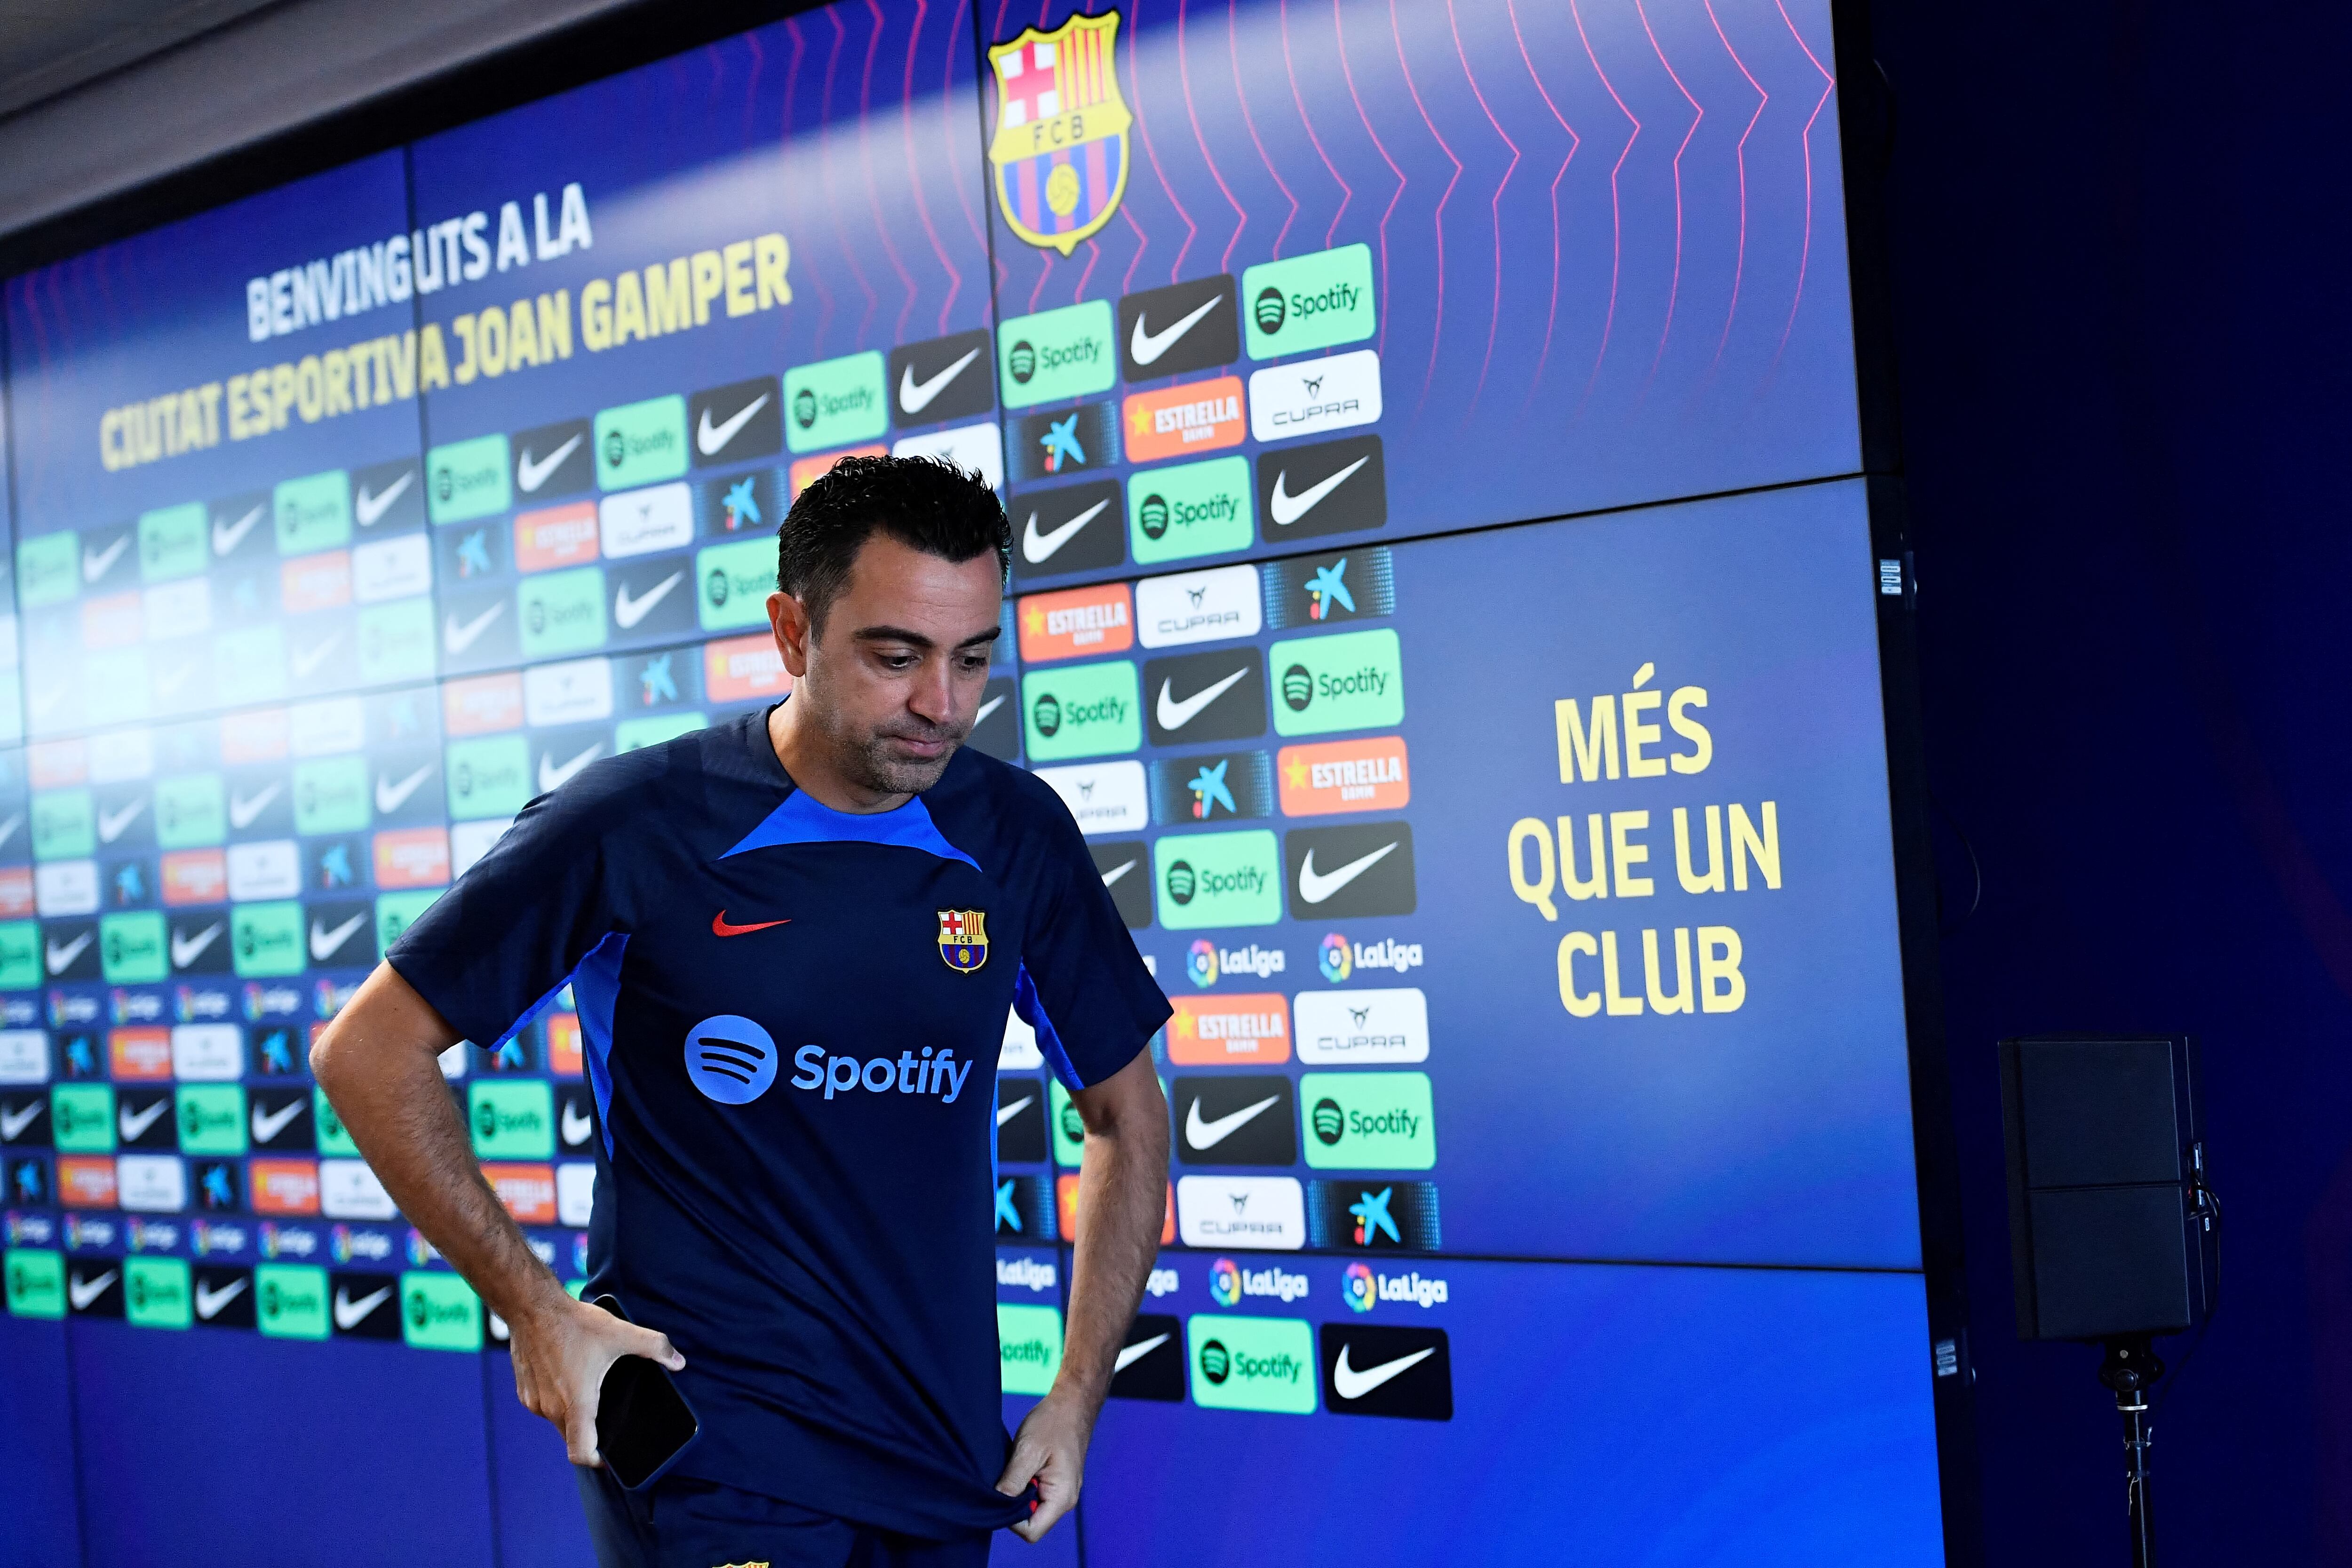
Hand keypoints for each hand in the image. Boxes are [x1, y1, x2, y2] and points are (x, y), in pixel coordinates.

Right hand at [507, 1291, 685, 1465]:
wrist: (531, 1307)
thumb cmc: (574, 1323)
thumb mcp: (620, 1333)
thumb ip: (654, 1347)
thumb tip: (679, 1362)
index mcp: (576, 1403)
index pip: (581, 1452)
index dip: (597, 1461)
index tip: (610, 1456)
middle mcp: (551, 1408)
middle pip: (573, 1438)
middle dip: (590, 1433)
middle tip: (608, 1417)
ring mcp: (534, 1401)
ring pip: (558, 1421)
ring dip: (574, 1414)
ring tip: (590, 1390)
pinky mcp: (525, 1392)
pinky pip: (545, 1407)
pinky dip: (558, 1400)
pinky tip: (570, 1378)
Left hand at [995, 1387, 1097, 1541]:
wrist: (1071, 1404)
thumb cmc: (1053, 1423)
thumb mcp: (1028, 1451)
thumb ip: (1013, 1481)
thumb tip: (995, 1505)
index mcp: (1061, 1498)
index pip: (1031, 1532)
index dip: (1011, 1519)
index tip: (1002, 1494)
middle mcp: (1064, 1501)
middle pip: (1030, 1523)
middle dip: (1013, 1505)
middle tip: (1006, 1477)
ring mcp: (1060, 1492)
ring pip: (1031, 1509)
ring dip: (1017, 1493)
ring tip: (1015, 1468)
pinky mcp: (1054, 1483)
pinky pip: (1034, 1495)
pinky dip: (1022, 1485)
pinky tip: (1020, 1466)